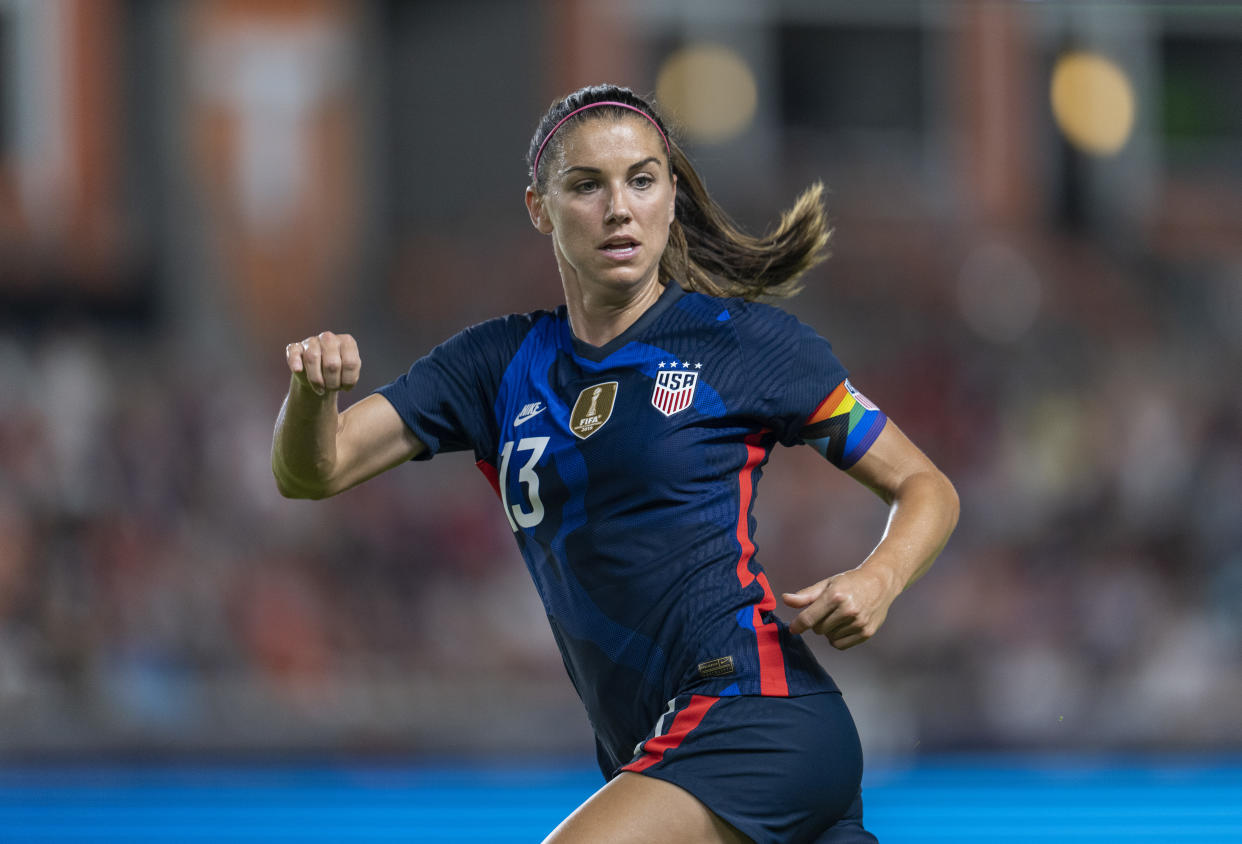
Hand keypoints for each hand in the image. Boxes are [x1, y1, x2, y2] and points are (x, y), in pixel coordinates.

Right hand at [285, 331, 360, 396]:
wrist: (319, 378)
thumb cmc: (337, 375)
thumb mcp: (348, 376)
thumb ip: (350, 376)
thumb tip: (341, 378)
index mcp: (347, 342)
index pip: (350, 363)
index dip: (347, 380)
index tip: (345, 387)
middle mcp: (329, 338)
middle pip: (332, 363)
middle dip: (332, 383)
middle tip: (331, 389)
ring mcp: (312, 341)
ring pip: (312, 358)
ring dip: (316, 380)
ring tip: (320, 389)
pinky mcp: (296, 348)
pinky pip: (293, 352)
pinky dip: (295, 362)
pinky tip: (298, 370)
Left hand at [782, 566, 899, 649]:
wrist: (880, 583)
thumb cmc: (851, 582)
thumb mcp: (827, 584)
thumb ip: (806, 595)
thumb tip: (785, 599)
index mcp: (836, 596)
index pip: (809, 618)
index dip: (798, 625)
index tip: (793, 628)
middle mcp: (848, 610)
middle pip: (818, 629)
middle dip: (818, 622)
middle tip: (827, 611)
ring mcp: (858, 623)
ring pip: (829, 637)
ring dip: (829, 630)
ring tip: (838, 617)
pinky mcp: (866, 633)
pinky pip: (840, 645)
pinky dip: (837, 638)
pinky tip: (844, 626)